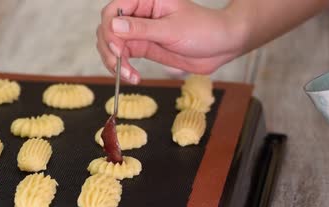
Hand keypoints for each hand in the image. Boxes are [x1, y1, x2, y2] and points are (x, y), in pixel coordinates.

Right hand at [96, 0, 246, 83]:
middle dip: (109, 49)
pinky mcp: (142, 47)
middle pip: (107, 28)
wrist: (221, 46)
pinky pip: (122, 57)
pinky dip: (122, 69)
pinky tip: (132, 77)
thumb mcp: (172, 29)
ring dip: (114, 62)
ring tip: (128, 76)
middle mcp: (139, 14)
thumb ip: (141, 29)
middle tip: (119, 65)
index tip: (118, 48)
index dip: (110, 29)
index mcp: (146, 0)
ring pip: (111, 45)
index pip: (114, 9)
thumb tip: (113, 27)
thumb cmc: (204, 29)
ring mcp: (139, 32)